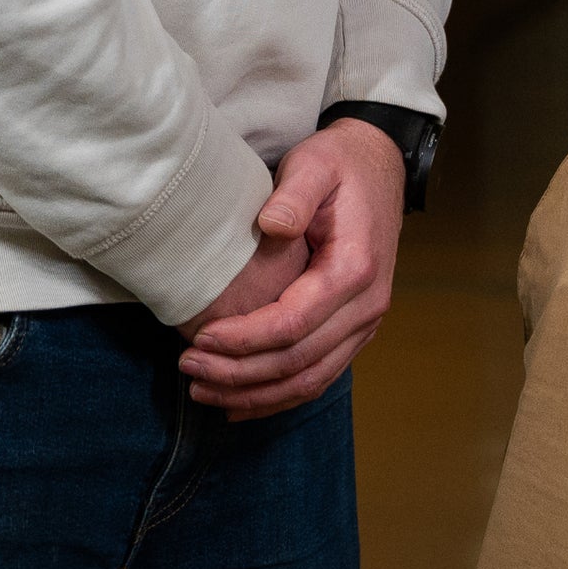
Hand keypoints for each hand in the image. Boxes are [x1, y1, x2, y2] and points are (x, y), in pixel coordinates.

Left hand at [179, 119, 403, 419]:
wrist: (379, 170)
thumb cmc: (340, 166)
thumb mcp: (316, 164)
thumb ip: (295, 194)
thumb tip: (272, 226)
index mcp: (355, 269)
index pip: (294, 323)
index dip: (245, 339)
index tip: (200, 339)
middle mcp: (367, 305)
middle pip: (299, 362)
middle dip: (240, 374)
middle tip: (188, 369)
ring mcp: (365, 323)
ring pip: (310, 380)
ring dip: (255, 394)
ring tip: (203, 391)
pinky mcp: (355, 331)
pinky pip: (319, 376)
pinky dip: (279, 396)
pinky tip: (240, 404)